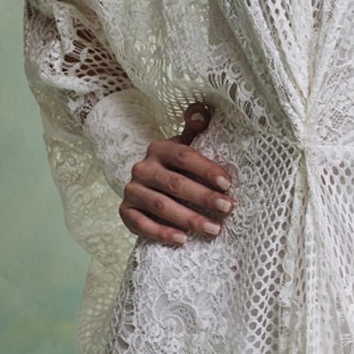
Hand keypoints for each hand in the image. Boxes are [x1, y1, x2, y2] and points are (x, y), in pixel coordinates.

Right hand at [119, 102, 233, 245]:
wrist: (146, 187)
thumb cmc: (176, 167)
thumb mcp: (185, 146)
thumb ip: (195, 128)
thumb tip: (200, 113)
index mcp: (159, 149)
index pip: (184, 157)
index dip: (206, 169)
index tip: (228, 184)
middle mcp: (143, 168)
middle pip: (175, 184)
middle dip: (204, 197)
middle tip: (227, 208)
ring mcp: (132, 190)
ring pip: (161, 206)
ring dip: (189, 219)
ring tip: (214, 229)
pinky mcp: (125, 211)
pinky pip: (143, 224)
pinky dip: (162, 232)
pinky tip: (183, 239)